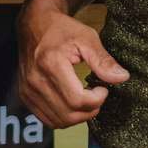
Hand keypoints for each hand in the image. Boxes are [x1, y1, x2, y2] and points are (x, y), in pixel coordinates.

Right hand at [17, 0, 128, 127]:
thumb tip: (122, 77)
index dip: (96, 100)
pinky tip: (72, 103)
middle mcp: (35, 80)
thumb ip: (103, 60)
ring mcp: (28, 90)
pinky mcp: (25, 95)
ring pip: (58, 121)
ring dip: (78, 116)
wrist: (34, 25)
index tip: (103, 89)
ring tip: (86, 99)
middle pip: (69, 114)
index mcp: (50, 63)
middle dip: (90, 110)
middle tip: (97, 96)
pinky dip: (64, 118)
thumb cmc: (61, 29)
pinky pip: (47, 120)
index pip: (77, 100)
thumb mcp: (86, 38)